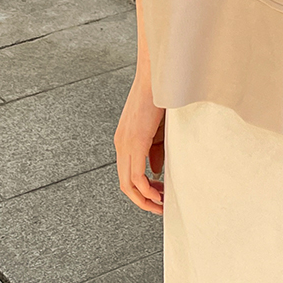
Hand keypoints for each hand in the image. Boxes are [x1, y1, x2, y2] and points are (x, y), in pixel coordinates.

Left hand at [115, 66, 164, 212]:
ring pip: (128, 184)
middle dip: (143, 201)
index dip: (142, 191)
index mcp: (124, 140)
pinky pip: (137, 176)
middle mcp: (120, 144)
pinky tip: (159, 194)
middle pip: (125, 184)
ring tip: (161, 205)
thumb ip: (155, 151)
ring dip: (145, 199)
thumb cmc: (160, 97)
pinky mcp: (134, 142)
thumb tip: (155, 171)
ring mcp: (125, 143)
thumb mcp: (157, 130)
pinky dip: (147, 190)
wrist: (157, 75)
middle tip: (160, 207)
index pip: (127, 174)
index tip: (160, 196)